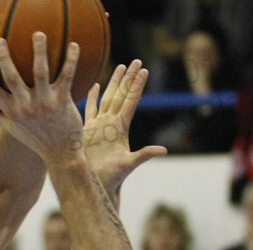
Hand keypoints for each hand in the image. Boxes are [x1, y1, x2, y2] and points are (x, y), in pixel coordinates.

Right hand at [0, 33, 83, 160]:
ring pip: (40, 72)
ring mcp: (44, 103)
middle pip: (12, 78)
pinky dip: (71, 60)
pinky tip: (74, 45)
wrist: (62, 154)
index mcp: (12, 111)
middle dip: (4, 58)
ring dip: (39, 52)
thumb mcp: (15, 131)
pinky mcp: (62, 101)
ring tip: (38, 34)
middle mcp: (25, 106)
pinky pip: (66, 76)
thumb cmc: (37, 141)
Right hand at [80, 62, 165, 194]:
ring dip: (114, 82)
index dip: (137, 86)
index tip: (144, 70)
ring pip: (108, 98)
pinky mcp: (88, 131)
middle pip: (121, 95)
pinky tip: (96, 86)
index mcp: (121, 128)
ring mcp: (100, 126)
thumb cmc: (112, 177)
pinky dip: (93, 97)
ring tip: (121, 66)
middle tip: (136, 61)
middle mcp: (112, 124)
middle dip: (128, 78)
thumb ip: (145, 155)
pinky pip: (91, 109)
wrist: (97, 184)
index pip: (131, 101)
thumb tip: (163, 150)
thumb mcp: (129, 165)